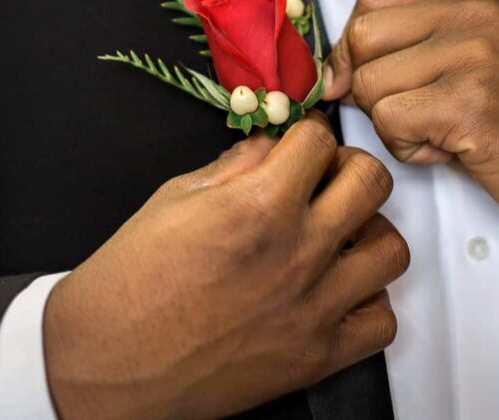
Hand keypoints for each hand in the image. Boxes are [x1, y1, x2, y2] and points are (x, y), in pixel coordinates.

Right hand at [43, 114, 407, 418]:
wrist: (106, 364)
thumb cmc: (128, 285)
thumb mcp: (173, 199)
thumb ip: (235, 167)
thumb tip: (271, 147)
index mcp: (257, 206)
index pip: (319, 141)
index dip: (309, 135)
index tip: (304, 145)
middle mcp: (296, 253)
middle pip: (371, 182)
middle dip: (350, 168)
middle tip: (329, 179)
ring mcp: (313, 308)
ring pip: (391, 249)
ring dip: (369, 233)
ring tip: (341, 237)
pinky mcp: (317, 357)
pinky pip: (382, 321)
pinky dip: (368, 302)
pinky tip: (340, 293)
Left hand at [324, 0, 498, 309]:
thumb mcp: (467, 64)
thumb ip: (405, 50)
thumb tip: (329, 73)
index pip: (370, 1)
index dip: (358, 50)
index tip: (378, 84)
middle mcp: (474, 12)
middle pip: (361, 38)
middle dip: (371, 88)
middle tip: (416, 114)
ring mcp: (476, 54)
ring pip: (370, 84)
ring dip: (392, 123)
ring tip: (441, 132)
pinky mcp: (472, 104)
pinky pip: (390, 121)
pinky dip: (407, 149)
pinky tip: (449, 149)